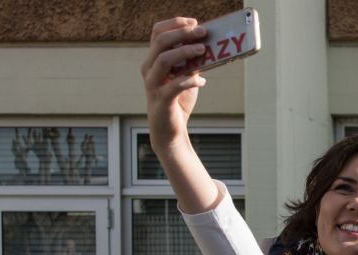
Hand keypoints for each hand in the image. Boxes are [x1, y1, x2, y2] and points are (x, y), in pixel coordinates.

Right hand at [140, 17, 207, 154]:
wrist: (170, 130)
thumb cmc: (178, 100)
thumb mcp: (186, 76)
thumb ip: (192, 61)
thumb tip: (208, 44)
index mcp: (153, 59)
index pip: (157, 32)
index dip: (175, 24)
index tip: (194, 22)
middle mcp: (149, 69)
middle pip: (160, 41)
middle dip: (183, 33)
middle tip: (202, 32)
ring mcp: (153, 84)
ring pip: (164, 59)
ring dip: (185, 52)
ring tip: (203, 50)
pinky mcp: (161, 100)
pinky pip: (174, 85)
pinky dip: (190, 81)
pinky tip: (202, 82)